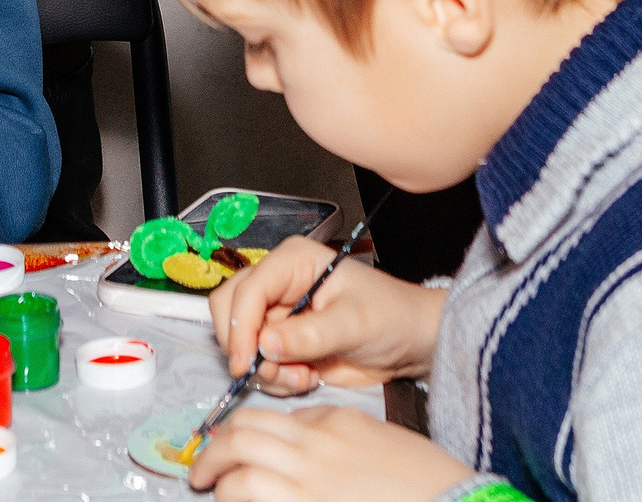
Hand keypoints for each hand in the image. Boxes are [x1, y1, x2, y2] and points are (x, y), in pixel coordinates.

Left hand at [187, 405, 476, 501]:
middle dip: (214, 451)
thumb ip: (337, 437)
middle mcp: (316, 449)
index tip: (231, 449)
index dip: (241, 433)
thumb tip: (298, 447)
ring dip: (218, 478)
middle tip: (203, 468)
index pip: (270, 418)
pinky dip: (235, 499)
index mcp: (335, 424)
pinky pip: (251, 496)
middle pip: (243, 434)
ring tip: (211, 489)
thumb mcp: (379, 443)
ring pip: (239, 466)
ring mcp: (308, 482)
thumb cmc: (426, 483)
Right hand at [210, 236, 444, 395]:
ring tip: (303, 376)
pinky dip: (277, 378)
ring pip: (241, 342)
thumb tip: (266, 344)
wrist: (410, 344)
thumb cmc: (391, 317)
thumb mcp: (355, 324)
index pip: (248, 289)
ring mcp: (278, 314)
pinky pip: (258, 363)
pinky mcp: (283, 342)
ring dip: (266, 369)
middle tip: (277, 373)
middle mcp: (279, 284)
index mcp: (293, 262)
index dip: (240, 326)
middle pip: (230, 311)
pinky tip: (307, 376)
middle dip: (246, 348)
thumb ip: (310, 334)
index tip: (245, 362)